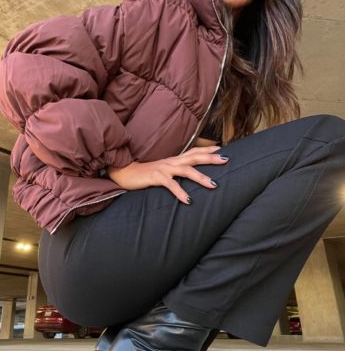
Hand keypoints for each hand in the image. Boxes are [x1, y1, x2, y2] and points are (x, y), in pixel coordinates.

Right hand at [106, 145, 228, 203]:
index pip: (194, 151)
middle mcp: (171, 162)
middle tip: (227, 160)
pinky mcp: (155, 177)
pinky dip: (180, 192)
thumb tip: (187, 176)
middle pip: (195, 157)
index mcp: (173, 160)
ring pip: (186, 170)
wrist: (123, 173)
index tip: (223, 149)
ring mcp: (163, 168)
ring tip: (214, 185)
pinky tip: (188, 200)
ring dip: (201, 177)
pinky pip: (170, 184)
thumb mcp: (162, 171)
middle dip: (211, 158)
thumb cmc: (144, 174)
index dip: (208, 150)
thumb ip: (174, 171)